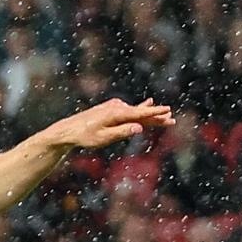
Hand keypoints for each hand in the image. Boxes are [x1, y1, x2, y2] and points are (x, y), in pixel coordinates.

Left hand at [40, 98, 174, 151]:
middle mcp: (116, 107)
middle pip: (140, 112)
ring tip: (165, 114)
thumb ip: (122, 132)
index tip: (168, 111)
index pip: (140, 114)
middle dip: (156, 116)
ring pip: (135, 112)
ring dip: (150, 114)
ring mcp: (114, 107)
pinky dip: (139, 110)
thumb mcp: (103, 138)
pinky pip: (129, 110)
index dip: (155, 113)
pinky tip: (148, 104)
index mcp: (116, 113)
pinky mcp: (111, 109)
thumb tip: (139, 128)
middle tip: (172, 119)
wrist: (69, 130)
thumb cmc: (85, 136)